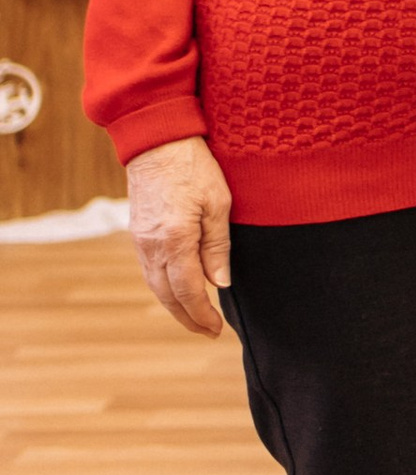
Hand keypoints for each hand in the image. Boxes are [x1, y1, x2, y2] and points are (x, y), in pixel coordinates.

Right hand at [125, 136, 233, 337]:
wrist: (157, 142)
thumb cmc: (193, 167)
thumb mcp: (218, 204)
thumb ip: (218, 246)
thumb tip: (220, 283)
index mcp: (174, 240)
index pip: (188, 291)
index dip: (202, 315)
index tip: (217, 330)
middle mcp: (152, 246)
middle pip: (167, 296)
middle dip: (188, 318)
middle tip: (208, 332)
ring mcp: (140, 241)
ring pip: (155, 286)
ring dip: (174, 306)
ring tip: (195, 318)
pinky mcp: (137, 233)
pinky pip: (149, 271)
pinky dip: (164, 288)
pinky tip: (177, 291)